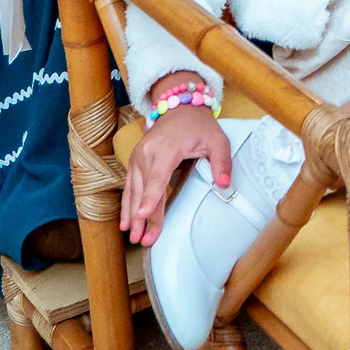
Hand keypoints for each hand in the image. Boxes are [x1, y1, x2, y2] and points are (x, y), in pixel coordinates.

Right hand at [119, 102, 228, 246]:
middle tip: (144, 241)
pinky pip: (129, 186)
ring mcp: (138, 157)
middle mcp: (147, 153)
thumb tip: (224, 184)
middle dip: (143, 217)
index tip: (143, 216)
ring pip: (133, 191)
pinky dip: (127, 205)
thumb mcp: (217, 140)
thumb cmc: (198, 125)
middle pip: (144, 190)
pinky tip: (125, 223)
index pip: (157, 178)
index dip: (150, 198)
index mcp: (167, 149)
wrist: (178, 107)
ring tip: (134, 237)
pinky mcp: (134, 161)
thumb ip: (222, 162)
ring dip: (133, 216)